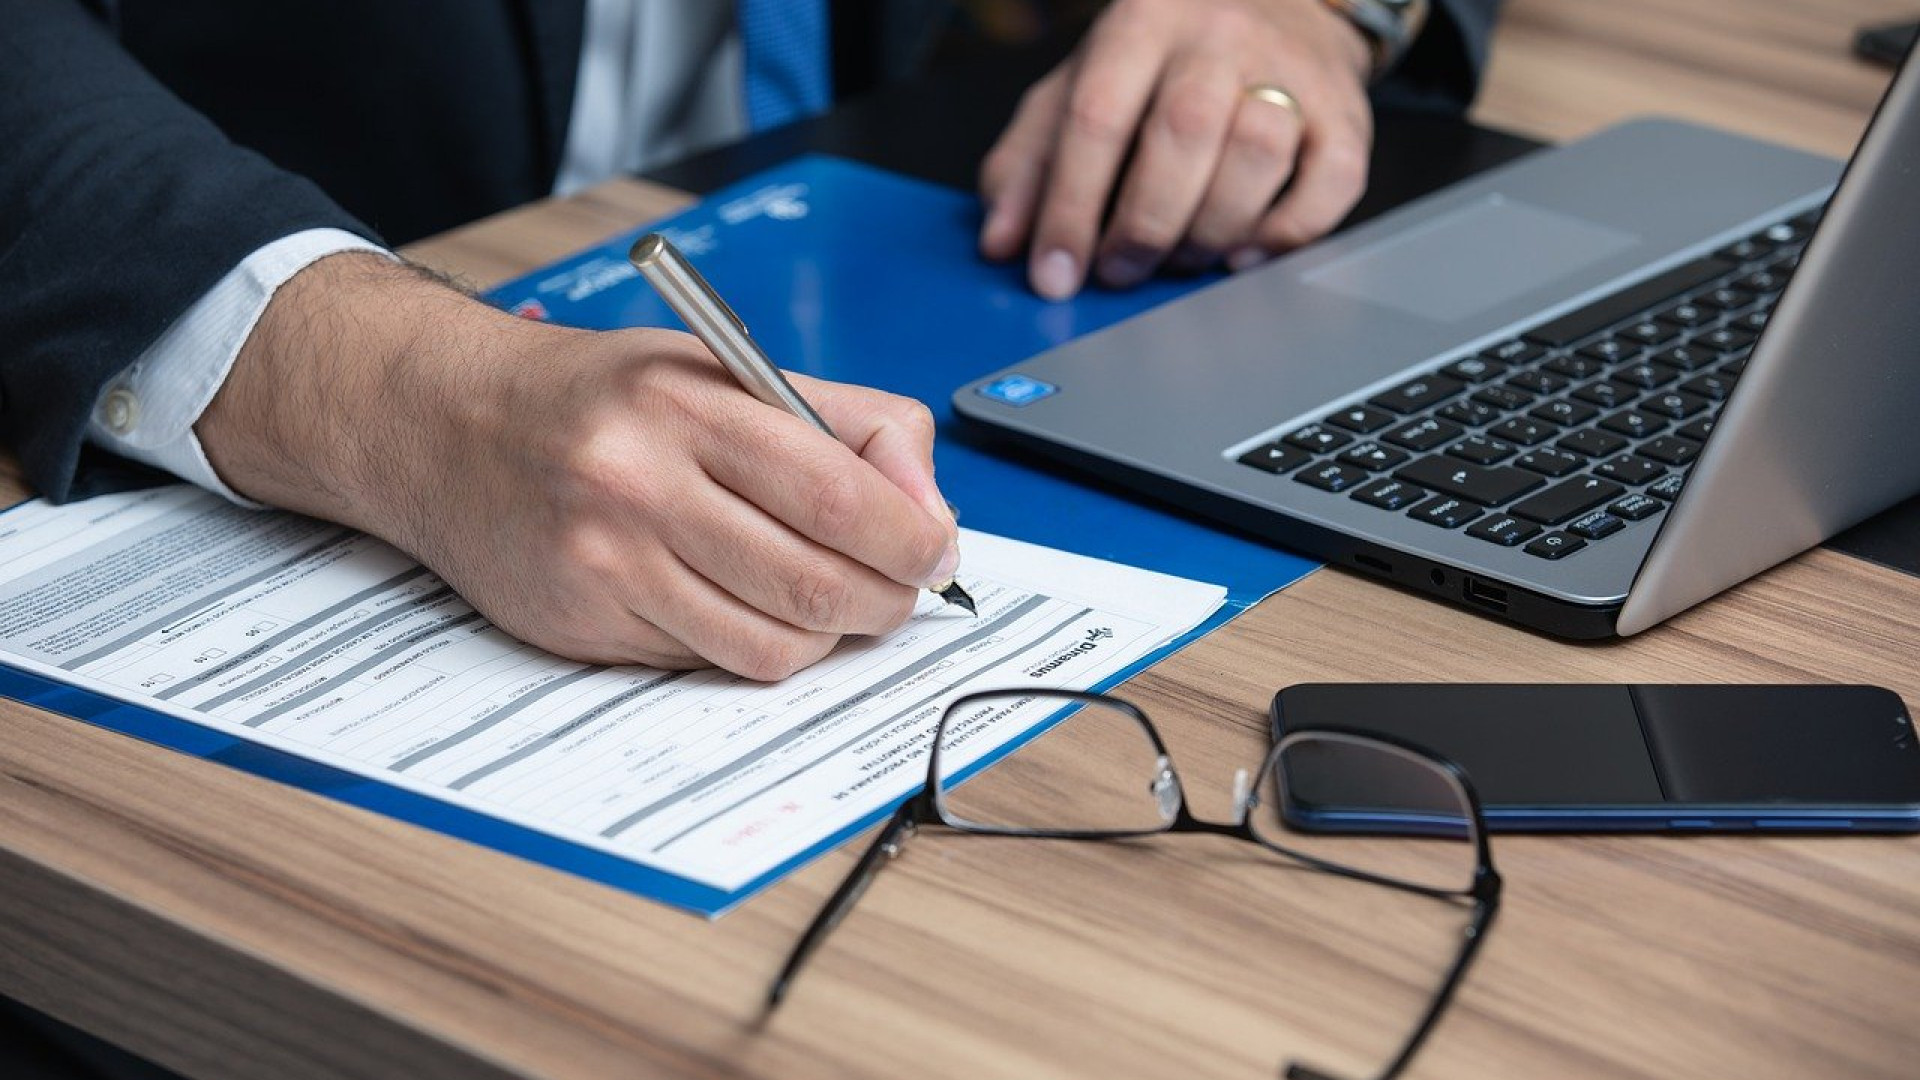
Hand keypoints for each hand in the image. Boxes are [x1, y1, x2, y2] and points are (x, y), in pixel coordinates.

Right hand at [198, 254, 959, 679]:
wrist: (449, 425)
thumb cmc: (606, 398)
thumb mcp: (726, 369)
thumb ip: (844, 425)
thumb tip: (929, 509)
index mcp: (688, 406)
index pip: (837, 495)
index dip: (911, 539)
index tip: (936, 551)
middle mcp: (640, 485)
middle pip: (814, 583)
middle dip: (884, 599)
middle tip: (899, 588)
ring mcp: (607, 564)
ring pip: (770, 645)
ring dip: (827, 636)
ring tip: (829, 600)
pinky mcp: (582, 625)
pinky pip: (709, 663)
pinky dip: (754, 647)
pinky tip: (749, 607)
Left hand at [978, 0, 1374, 298]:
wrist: (1279, 7)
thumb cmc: (1163, 61)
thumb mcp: (1080, 85)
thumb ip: (1029, 160)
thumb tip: (1002, 241)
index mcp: (1141, 20)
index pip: (1097, 115)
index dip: (1069, 207)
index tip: (1054, 274)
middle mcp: (1220, 36)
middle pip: (1183, 133)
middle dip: (1143, 224)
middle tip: (1120, 271)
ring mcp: (1292, 70)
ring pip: (1257, 152)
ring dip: (1209, 230)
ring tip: (1179, 257)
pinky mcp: (1347, 114)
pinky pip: (1332, 183)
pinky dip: (1284, 233)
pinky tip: (1243, 253)